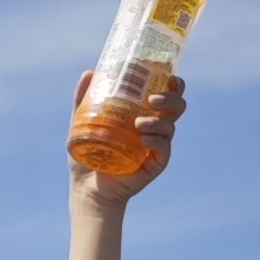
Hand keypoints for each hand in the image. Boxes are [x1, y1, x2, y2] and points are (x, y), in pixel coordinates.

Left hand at [68, 67, 186, 213]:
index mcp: (145, 114)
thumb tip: (89, 73)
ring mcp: (157, 146)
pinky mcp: (156, 164)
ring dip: (158, 121)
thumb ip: (84, 99)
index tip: (168, 76)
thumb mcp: (82, 122)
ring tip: (138, 124)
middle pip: (177, 107)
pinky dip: (156, 141)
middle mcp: (156, 128)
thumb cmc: (88, 153)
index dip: (174, 85)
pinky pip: (164, 148)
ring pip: (170, 126)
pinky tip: (143, 139)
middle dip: (171, 99)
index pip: (167, 95)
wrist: (87, 186)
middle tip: (152, 99)